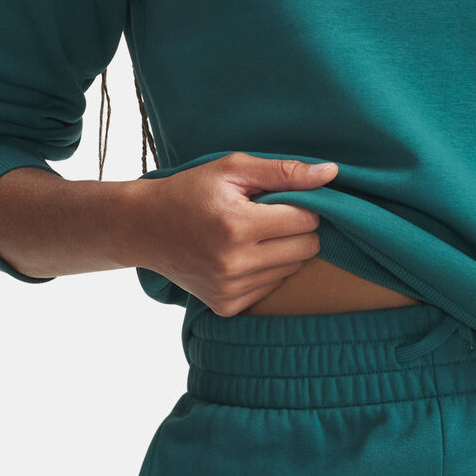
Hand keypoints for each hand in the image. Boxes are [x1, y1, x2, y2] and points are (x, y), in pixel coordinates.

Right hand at [129, 152, 337, 316]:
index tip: (280, 198)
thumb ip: (284, 172)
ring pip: (293, 269)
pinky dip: (266, 270)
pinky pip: (272, 288)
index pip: (306, 219)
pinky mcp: (226, 306)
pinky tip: (240, 256)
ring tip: (250, 235)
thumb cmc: (190, 191)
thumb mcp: (232, 168)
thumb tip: (331, 173)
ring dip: (282, 250)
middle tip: (269, 216)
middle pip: (307, 248)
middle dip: (297, 228)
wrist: (143, 228)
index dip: (301, 205)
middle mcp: (234, 263)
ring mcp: (229, 289)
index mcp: (237, 224)